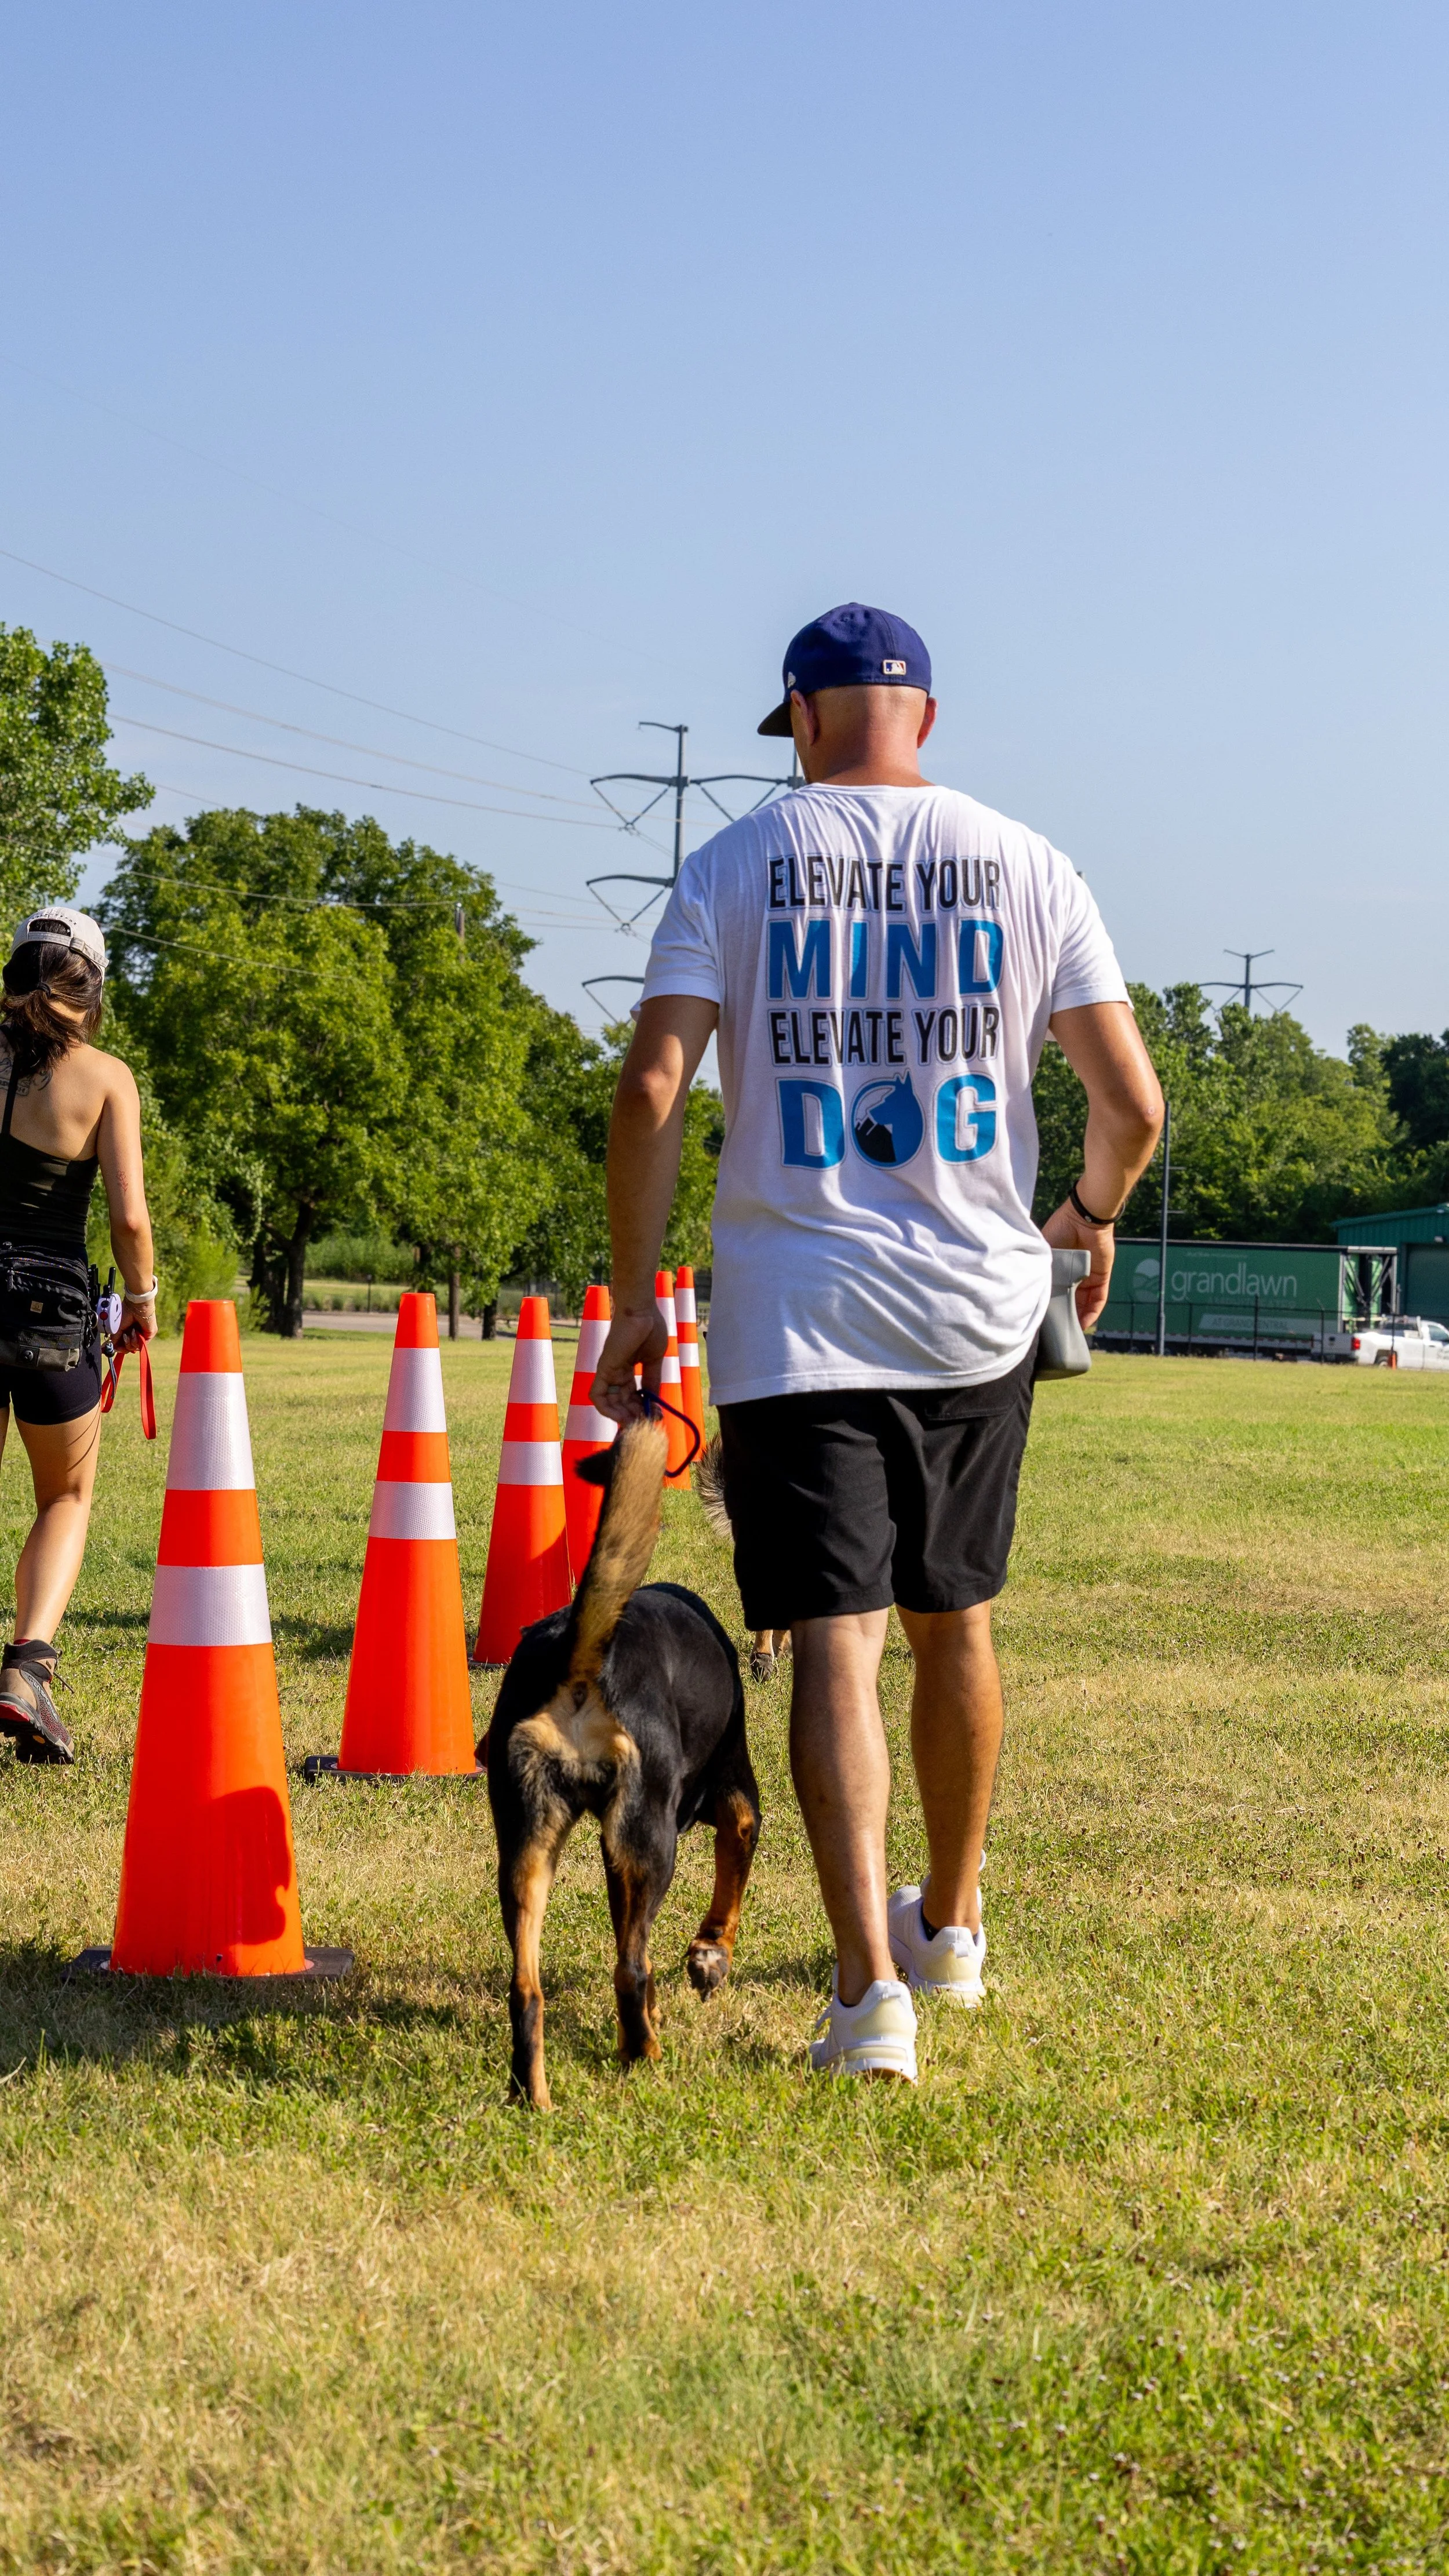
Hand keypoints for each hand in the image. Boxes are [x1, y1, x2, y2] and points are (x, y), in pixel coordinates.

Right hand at [117, 1296, 156, 1351]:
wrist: (136, 1307)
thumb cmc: (126, 1313)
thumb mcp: (117, 1328)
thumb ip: (114, 1339)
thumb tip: (111, 1347)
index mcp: (126, 1331)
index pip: (122, 1345)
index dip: (118, 1348)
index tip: (114, 1347)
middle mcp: (134, 1334)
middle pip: (127, 1349)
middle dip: (123, 1346)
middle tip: (123, 1338)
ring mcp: (141, 1335)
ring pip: (133, 1348)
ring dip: (129, 1341)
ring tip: (129, 1331)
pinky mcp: (148, 1336)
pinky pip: (140, 1345)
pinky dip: (135, 1340)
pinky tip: (135, 1331)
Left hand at [591, 1303, 666, 1425]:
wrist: (641, 1311)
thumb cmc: (650, 1328)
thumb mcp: (654, 1360)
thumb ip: (653, 1380)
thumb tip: (655, 1401)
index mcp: (628, 1369)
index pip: (631, 1396)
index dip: (642, 1408)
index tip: (656, 1415)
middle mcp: (616, 1373)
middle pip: (621, 1403)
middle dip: (634, 1416)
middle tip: (647, 1423)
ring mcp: (608, 1372)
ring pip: (608, 1403)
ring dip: (621, 1417)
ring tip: (636, 1423)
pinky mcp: (602, 1369)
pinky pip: (597, 1396)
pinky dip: (606, 1410)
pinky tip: (621, 1417)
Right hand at [1041, 1198, 1114, 1331]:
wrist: (1083, 1218)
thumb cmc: (1060, 1229)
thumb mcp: (1045, 1253)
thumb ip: (1041, 1269)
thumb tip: (1031, 1289)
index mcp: (1059, 1267)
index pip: (1055, 1290)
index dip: (1050, 1304)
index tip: (1044, 1318)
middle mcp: (1073, 1274)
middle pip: (1070, 1299)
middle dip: (1065, 1314)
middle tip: (1057, 1329)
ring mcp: (1088, 1277)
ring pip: (1084, 1302)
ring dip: (1079, 1317)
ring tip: (1070, 1331)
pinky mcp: (1101, 1277)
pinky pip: (1098, 1299)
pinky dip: (1092, 1312)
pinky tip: (1085, 1323)